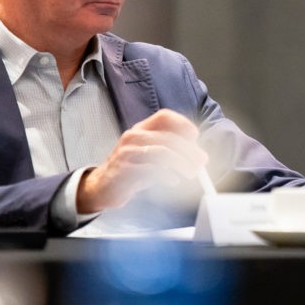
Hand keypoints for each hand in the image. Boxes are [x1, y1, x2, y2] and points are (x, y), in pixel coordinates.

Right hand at [77, 108, 209, 213]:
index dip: (183, 124)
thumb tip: (198, 156)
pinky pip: (151, 170)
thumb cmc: (131, 170)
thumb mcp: (151, 156)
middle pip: (168, 137)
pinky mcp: (123, 169)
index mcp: (141, 129)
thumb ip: (171, 152)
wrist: (103, 187)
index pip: (164, 116)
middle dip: (189, 151)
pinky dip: (167, 176)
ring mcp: (127, 152)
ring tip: (190, 173)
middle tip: (201, 163)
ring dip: (181, 163)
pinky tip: (173, 181)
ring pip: (162, 152)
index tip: (196, 137)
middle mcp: (133, 136)